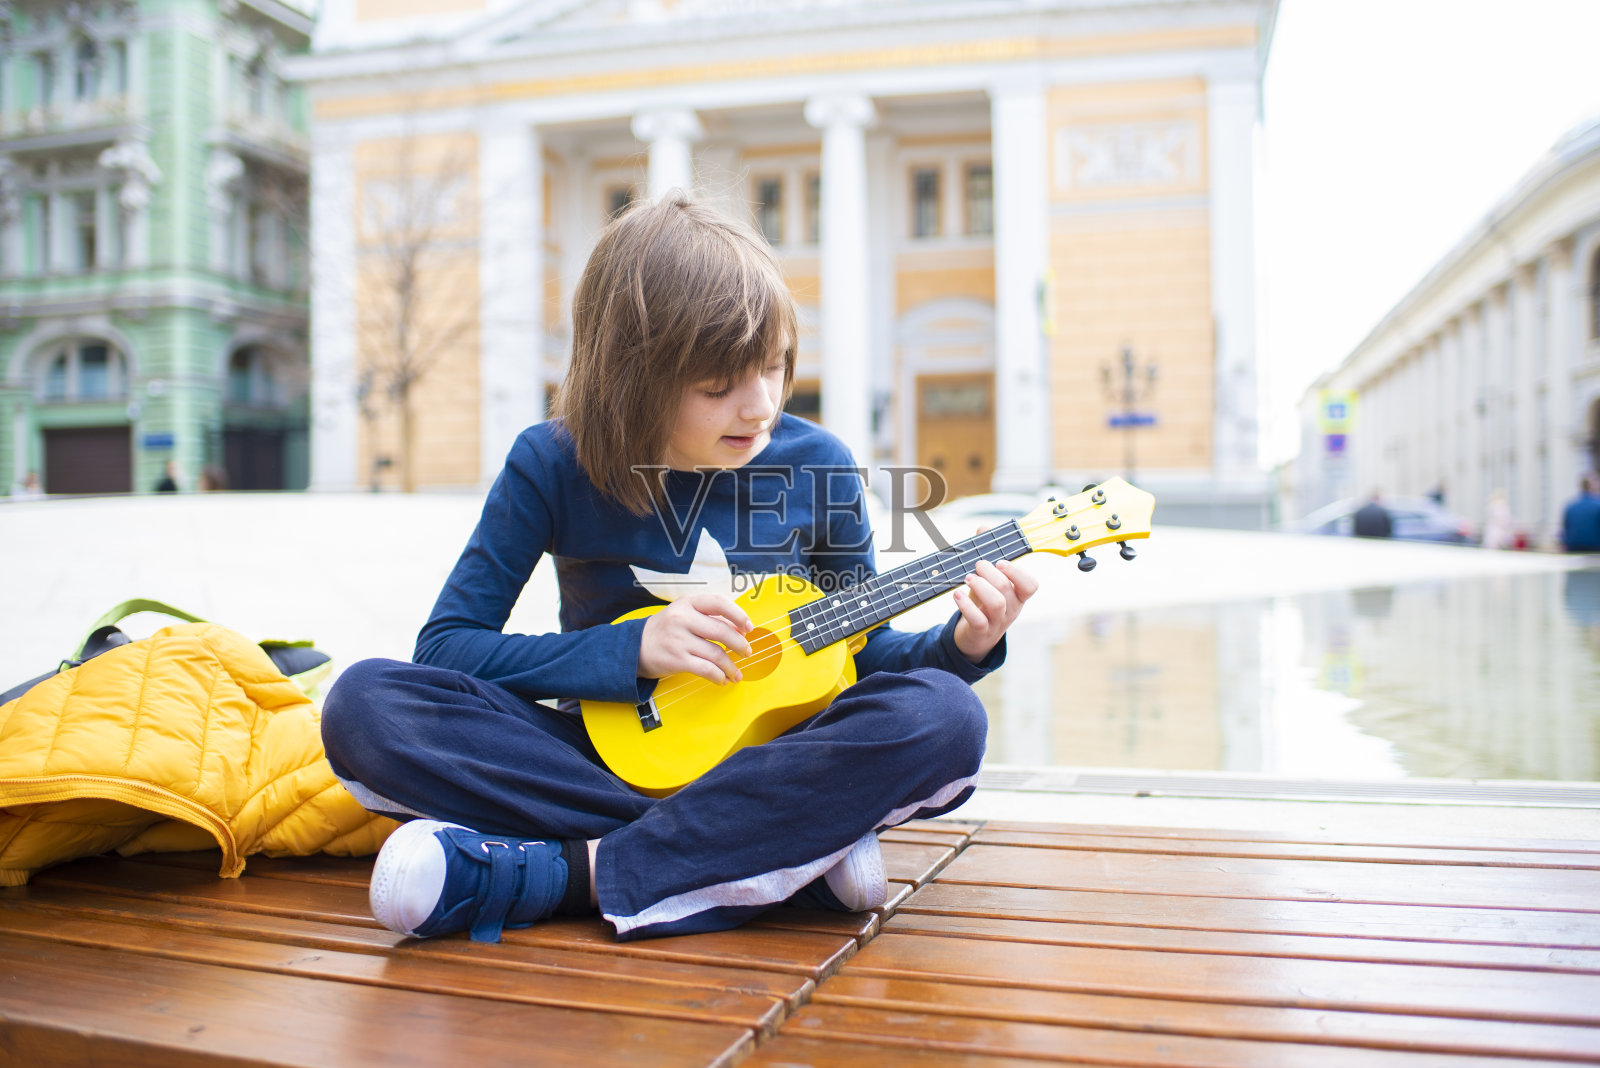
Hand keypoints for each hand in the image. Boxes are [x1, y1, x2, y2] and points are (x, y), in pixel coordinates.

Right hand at [638, 591, 753, 684]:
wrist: (635, 647)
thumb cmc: (667, 630)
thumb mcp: (685, 614)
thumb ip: (710, 618)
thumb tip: (741, 630)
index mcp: (687, 603)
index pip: (719, 603)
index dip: (738, 615)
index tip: (748, 627)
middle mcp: (682, 618)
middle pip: (722, 631)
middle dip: (740, 645)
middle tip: (747, 652)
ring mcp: (679, 640)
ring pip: (716, 654)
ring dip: (731, 666)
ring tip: (736, 673)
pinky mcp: (676, 660)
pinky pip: (706, 669)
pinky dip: (718, 676)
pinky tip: (722, 679)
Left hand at [952, 559, 1036, 663]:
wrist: (975, 638)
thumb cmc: (984, 607)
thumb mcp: (991, 588)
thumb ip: (990, 571)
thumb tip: (981, 547)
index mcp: (1018, 598)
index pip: (1030, 585)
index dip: (1017, 572)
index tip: (999, 563)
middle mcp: (1011, 610)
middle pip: (1006, 588)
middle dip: (990, 572)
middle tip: (978, 566)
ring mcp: (997, 623)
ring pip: (996, 603)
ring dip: (980, 586)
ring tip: (968, 578)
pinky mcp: (981, 632)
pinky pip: (977, 619)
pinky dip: (966, 605)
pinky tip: (957, 595)